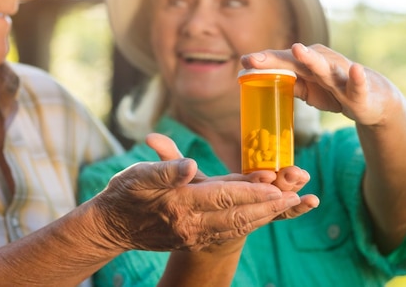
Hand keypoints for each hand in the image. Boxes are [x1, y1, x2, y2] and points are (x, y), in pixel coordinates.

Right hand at [91, 134, 309, 252]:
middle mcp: (189, 226)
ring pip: (235, 227)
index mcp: (179, 204)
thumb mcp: (138, 175)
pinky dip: (248, 224)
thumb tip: (191, 165)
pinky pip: (226, 233)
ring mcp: (192, 236)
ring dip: (263, 217)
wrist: (111, 226)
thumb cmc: (124, 194)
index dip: (251, 190)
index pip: (223, 196)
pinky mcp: (191, 240)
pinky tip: (259, 217)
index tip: (276, 185)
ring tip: (286, 206)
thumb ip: (166, 169)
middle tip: (294, 197)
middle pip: (237, 216)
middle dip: (267, 207)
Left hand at [241, 43, 397, 125]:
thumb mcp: (308, 89)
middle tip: (254, 59)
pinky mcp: (358, 88)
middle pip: (295, 61)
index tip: (243, 62)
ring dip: (310, 58)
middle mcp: (321, 64)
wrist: (373, 98)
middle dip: (275, 59)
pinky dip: (357, 76)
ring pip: (323, 67)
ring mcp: (339, 75)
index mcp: (306, 66)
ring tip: (298, 49)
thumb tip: (254, 79)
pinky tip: (356, 69)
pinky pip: (357, 82)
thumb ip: (287, 82)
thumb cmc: (334, 90)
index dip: (262, 62)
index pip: (280, 62)